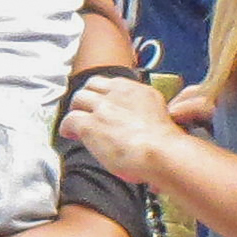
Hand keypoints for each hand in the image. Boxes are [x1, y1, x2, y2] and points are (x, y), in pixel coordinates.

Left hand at [60, 74, 191, 180]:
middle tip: (85, 110)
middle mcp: (118, 94)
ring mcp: (102, 107)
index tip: (102, 101)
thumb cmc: (169, 146)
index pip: (112, 83)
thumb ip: (145, 112)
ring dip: (76, 110)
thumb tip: (140, 124)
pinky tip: (69, 134)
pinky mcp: (90, 124)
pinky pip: (70, 120)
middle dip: (87, 98)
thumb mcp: (160, 117)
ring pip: (78, 99)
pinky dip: (67, 127)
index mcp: (138, 91)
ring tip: (76, 122)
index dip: (103, 93)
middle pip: (92, 86)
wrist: (163, 153)